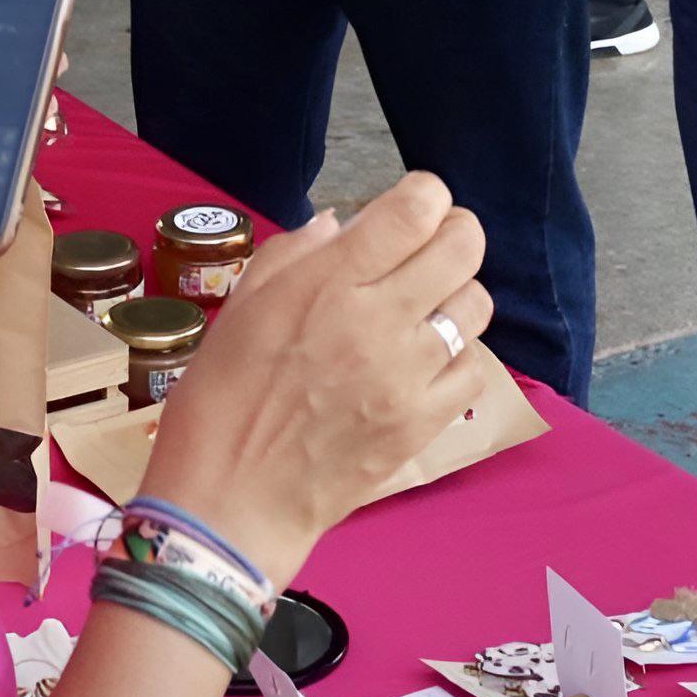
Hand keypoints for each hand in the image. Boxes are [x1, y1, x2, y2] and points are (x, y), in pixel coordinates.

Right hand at [137, 172, 497, 587]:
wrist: (231, 502)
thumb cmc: (220, 401)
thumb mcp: (240, 308)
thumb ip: (293, 254)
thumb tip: (341, 224)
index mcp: (328, 283)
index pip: (415, 209)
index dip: (425, 195)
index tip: (413, 206)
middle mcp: (379, 320)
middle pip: (462, 245)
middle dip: (453, 232)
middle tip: (432, 246)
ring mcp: (408, 375)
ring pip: (476, 304)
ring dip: (456, 294)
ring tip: (427, 309)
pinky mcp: (424, 423)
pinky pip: (474, 369)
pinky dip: (457, 357)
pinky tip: (426, 363)